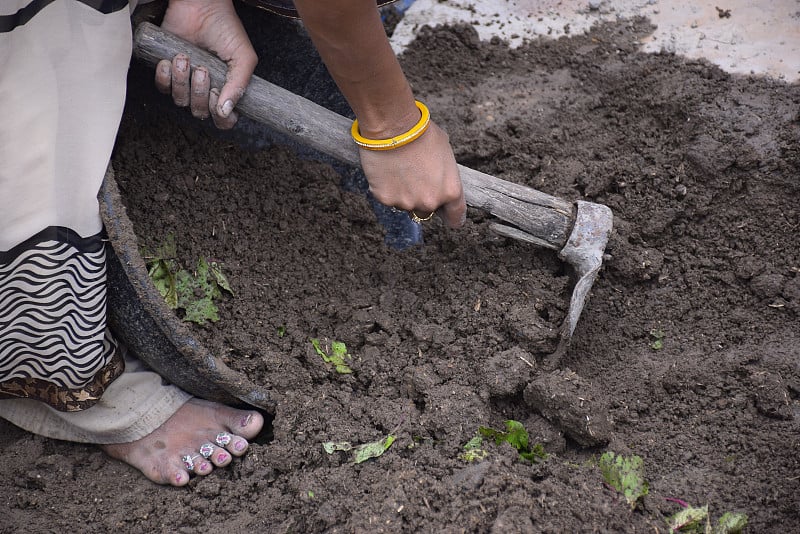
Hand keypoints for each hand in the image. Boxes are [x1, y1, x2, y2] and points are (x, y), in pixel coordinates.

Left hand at [154, 0, 256, 128]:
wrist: (201, 5)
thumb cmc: (226, 28)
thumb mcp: (243, 57)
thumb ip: (239, 85)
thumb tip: (226, 111)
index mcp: (227, 90)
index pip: (223, 120)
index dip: (220, 118)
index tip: (217, 97)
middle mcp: (206, 89)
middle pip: (199, 112)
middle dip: (199, 93)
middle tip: (202, 70)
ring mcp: (186, 81)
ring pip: (180, 101)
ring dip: (182, 81)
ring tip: (185, 59)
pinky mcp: (168, 70)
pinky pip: (162, 87)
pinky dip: (165, 77)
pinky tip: (170, 60)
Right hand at [359, 121, 465, 228]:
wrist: (393, 127)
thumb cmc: (422, 133)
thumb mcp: (445, 152)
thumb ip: (445, 173)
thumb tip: (440, 178)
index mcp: (450, 191)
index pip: (455, 218)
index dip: (450, 216)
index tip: (446, 214)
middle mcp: (430, 202)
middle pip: (427, 211)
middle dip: (422, 199)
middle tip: (415, 179)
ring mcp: (406, 203)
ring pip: (406, 205)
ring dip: (403, 193)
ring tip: (399, 170)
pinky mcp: (386, 199)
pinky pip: (387, 198)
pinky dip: (386, 188)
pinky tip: (387, 171)